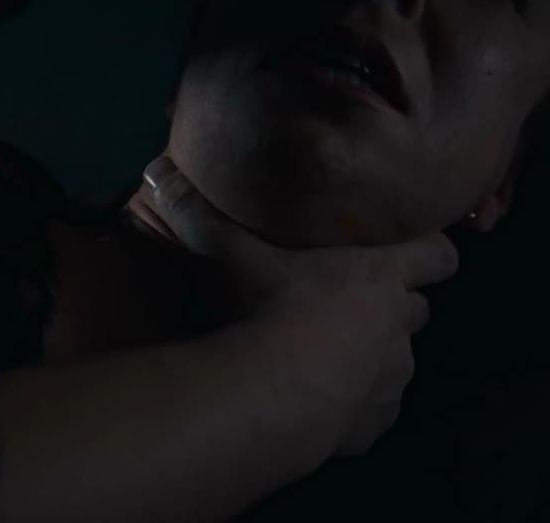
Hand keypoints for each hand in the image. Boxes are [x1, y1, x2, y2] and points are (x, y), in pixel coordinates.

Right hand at [138, 156, 457, 455]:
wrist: (271, 396)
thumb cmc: (264, 311)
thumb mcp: (227, 255)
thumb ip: (197, 214)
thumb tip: (157, 169)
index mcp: (377, 277)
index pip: (436, 255)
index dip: (431, 252)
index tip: (419, 251)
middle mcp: (395, 327)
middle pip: (418, 310)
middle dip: (394, 307)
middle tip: (352, 304)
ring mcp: (389, 380)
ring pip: (400, 363)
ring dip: (376, 358)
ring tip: (333, 359)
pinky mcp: (373, 423)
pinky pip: (377, 412)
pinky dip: (359, 407)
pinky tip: (324, 405)